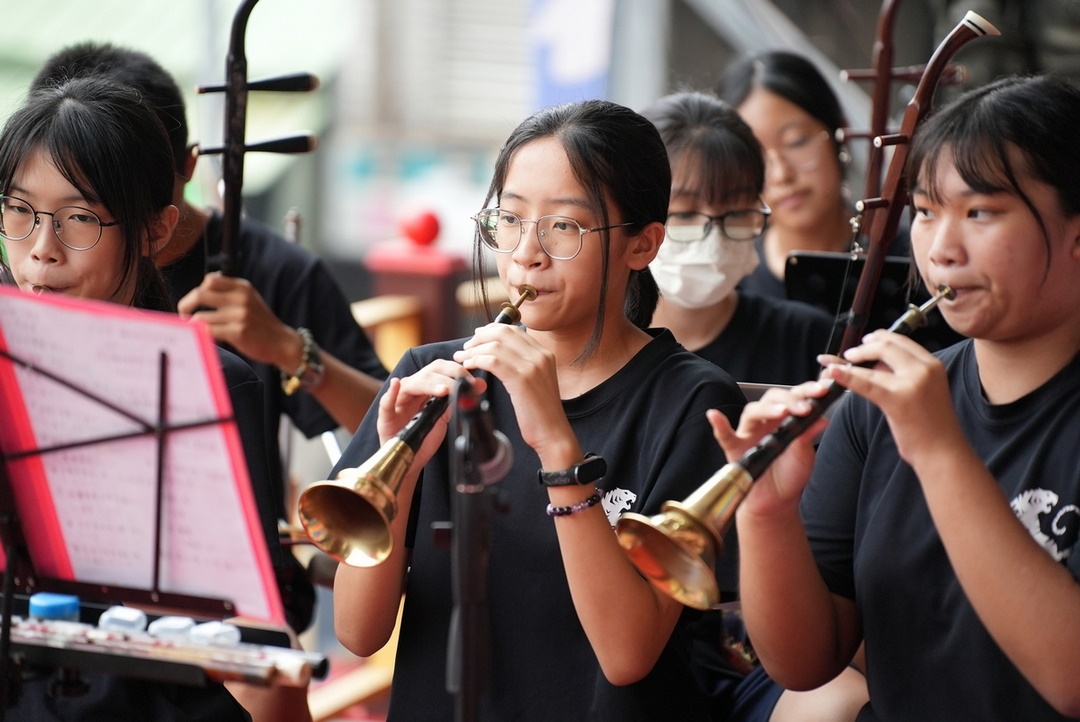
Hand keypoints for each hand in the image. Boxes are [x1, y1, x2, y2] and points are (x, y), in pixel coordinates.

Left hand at [177, 272, 297, 368]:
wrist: (282, 343)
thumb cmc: (261, 324)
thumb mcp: (249, 301)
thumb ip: (229, 295)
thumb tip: (199, 295)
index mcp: (243, 287)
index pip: (209, 280)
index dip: (196, 291)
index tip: (195, 304)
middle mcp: (241, 298)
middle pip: (199, 294)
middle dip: (185, 305)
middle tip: (185, 316)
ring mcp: (240, 315)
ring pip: (200, 316)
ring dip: (191, 325)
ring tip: (194, 330)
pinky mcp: (238, 332)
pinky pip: (208, 331)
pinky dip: (200, 335)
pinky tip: (203, 338)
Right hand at [378, 360, 484, 466]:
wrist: (409, 457)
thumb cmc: (424, 436)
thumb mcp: (444, 418)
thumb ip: (456, 403)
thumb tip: (476, 388)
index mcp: (427, 387)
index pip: (442, 370)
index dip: (459, 371)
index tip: (476, 381)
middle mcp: (413, 389)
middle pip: (430, 372)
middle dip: (449, 374)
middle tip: (465, 383)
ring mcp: (399, 400)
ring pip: (413, 384)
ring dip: (430, 384)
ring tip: (444, 389)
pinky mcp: (386, 415)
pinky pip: (386, 402)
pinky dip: (391, 392)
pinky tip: (396, 384)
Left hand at [453, 323, 576, 463]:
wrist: (553, 432)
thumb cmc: (540, 411)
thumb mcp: (536, 380)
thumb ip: (523, 364)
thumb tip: (499, 354)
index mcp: (544, 353)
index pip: (513, 330)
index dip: (490, 330)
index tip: (477, 338)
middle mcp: (540, 355)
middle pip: (503, 332)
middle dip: (480, 337)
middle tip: (466, 347)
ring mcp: (532, 366)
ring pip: (495, 345)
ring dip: (474, 350)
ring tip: (463, 358)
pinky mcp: (521, 380)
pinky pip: (493, 362)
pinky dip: (477, 360)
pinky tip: (469, 366)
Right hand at [707, 381, 830, 515]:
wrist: (777, 501)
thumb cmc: (790, 474)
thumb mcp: (804, 453)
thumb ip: (809, 434)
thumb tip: (822, 418)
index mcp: (785, 418)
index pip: (794, 396)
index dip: (806, 391)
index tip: (822, 391)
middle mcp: (766, 420)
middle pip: (772, 398)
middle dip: (789, 399)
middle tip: (804, 408)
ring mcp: (749, 433)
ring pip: (752, 411)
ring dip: (766, 408)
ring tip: (782, 411)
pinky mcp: (734, 449)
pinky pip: (724, 435)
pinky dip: (719, 425)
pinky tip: (714, 415)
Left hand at [824, 330, 957, 462]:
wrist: (942, 451)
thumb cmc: (931, 425)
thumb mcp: (922, 389)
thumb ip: (900, 373)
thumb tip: (873, 362)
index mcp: (933, 364)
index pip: (901, 341)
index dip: (879, 337)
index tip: (865, 341)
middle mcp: (925, 369)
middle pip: (887, 345)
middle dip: (864, 347)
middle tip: (850, 353)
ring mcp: (912, 383)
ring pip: (875, 361)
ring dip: (851, 360)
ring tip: (834, 364)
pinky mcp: (897, 399)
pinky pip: (866, 383)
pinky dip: (847, 376)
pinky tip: (833, 372)